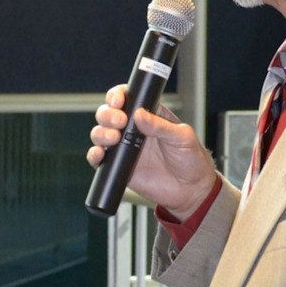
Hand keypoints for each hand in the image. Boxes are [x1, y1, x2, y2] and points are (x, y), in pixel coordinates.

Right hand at [87, 85, 217, 220]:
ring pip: (100, 133)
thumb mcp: (182, 138)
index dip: (117, 96)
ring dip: (101, 133)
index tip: (119, 101)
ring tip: (113, 138)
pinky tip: (100, 154)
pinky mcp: (119, 167)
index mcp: (149, 115)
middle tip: (119, 121)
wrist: (191, 190)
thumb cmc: (191, 160)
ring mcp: (124, 148)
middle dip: (108, 114)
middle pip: (108, 114)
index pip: (127, 98)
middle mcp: (133, 129)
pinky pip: (100, 159)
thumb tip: (140, 114)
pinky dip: (94, 155)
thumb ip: (161, 126)